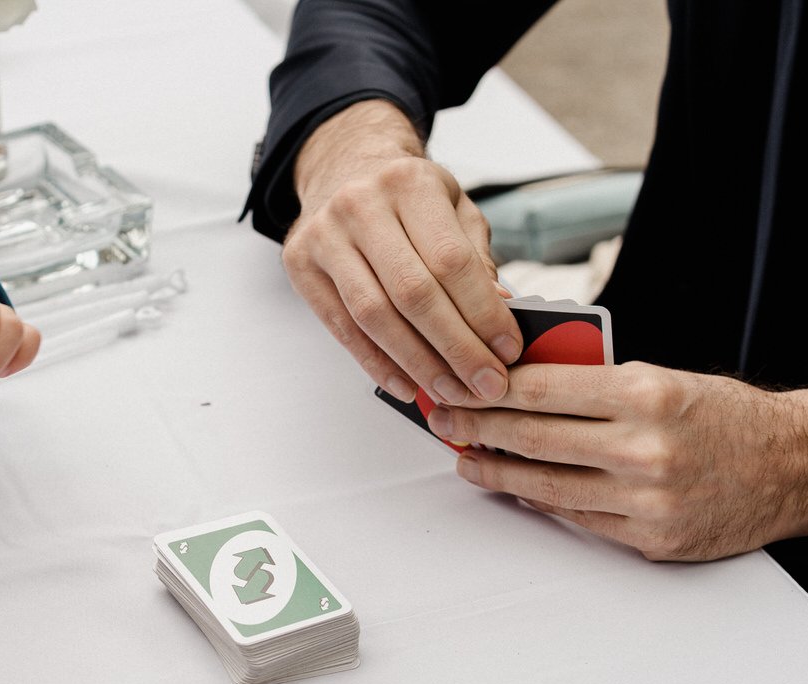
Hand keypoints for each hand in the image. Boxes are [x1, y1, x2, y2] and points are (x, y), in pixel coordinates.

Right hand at [282, 100, 520, 406]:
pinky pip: (342, 328)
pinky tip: (407, 384)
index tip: (506, 351)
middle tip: (484, 385)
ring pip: (375, 316)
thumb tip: (500, 312)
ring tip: (450, 392)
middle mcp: (361, 205)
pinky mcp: (301, 265)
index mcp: (410, 184)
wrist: (342, 167)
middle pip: (413, 294)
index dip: (483, 314)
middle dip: (456, 349)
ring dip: (417, 364)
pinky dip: (377, 363)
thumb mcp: (452, 207)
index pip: (451, 261)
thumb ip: (475, 257)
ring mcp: (325, 236)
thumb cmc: (405, 195)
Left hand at [425, 362, 807, 560]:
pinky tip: (517, 489)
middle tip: (445, 422)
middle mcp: (643, 448)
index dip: (489, 390)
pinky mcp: (649, 539)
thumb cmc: (726, 416)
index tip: (458, 386)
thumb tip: (521, 385)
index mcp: (646, 394)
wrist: (792, 467)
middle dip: (478, 429)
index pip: (543, 388)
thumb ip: (597, 382)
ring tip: (467, 460)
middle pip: (533, 438)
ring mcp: (645, 500)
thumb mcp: (664, 377)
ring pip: (546, 486)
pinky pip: (576, 519)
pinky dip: (541, 501)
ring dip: (497, 473)